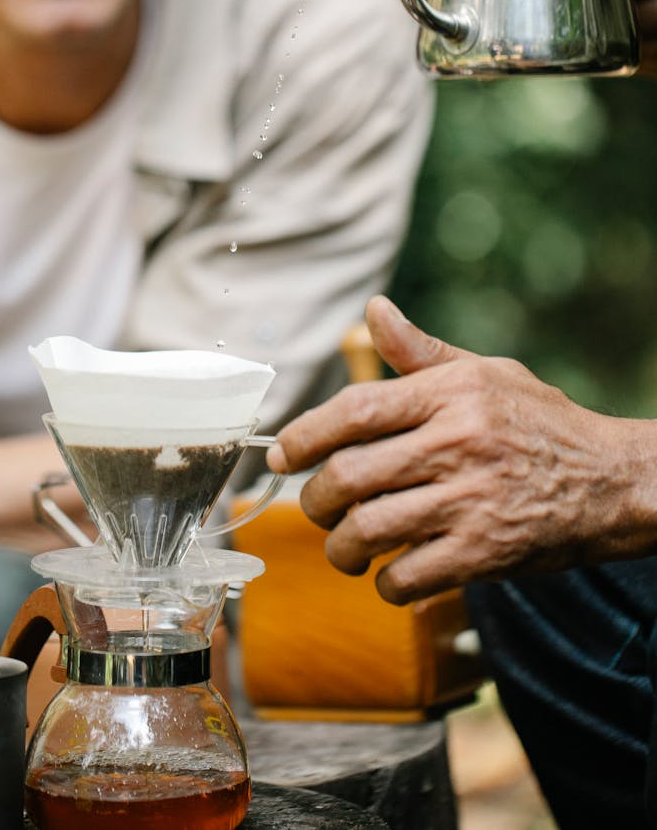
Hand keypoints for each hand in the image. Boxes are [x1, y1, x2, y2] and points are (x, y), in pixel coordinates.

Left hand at [268, 296, 656, 603]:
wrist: (611, 481)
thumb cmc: (539, 422)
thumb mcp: (485, 373)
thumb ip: (420, 352)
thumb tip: (373, 311)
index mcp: (451, 394)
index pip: (355, 409)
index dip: (304, 434)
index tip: (281, 454)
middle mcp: (457, 443)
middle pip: (350, 475)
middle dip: (315, 499)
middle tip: (318, 506)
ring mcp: (470, 501)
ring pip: (369, 530)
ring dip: (342, 548)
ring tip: (346, 547)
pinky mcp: (484, 554)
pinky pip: (406, 576)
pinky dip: (385, 581)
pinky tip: (391, 571)